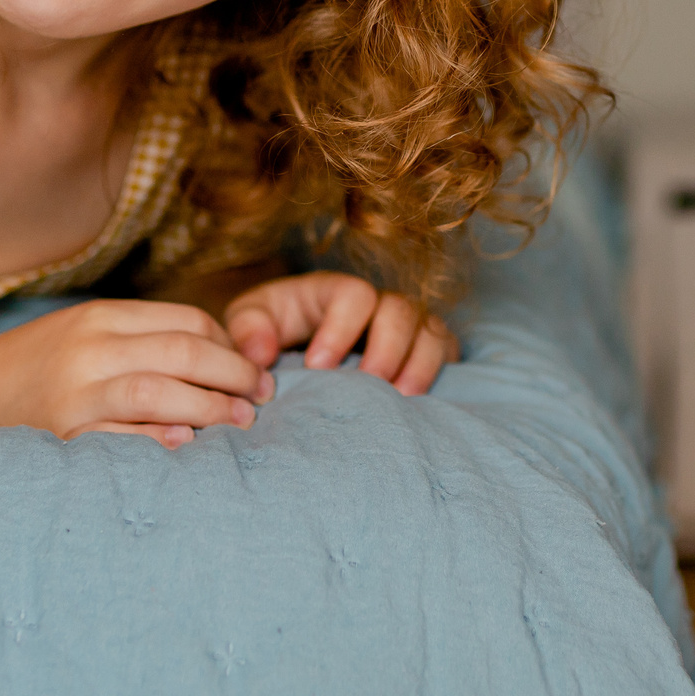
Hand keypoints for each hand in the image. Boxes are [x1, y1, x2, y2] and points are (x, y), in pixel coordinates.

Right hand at [0, 299, 270, 448]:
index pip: (188, 321)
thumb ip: (145, 340)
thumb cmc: (41, 367)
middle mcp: (90, 347)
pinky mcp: (65, 434)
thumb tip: (222, 361)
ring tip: (241, 422)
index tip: (250, 369)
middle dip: (235, 375)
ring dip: (212, 407)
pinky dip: (161, 439)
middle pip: (184, 351)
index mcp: (102, 317)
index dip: (229, 346)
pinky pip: (124, 436)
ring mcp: (75, 391)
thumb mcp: (88, 335)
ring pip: (160, 390)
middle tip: (262, 396)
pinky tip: (188, 444)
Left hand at [223, 271, 459, 396]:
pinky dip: (436, 376)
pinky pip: (446, 355)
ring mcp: (408, 326)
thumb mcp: (253, 320)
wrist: (297, 350)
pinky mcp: (426, 350)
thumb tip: (259, 357)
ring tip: (399, 398)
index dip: (341, 328)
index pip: (354, 295)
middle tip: (366, 385)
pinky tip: (416, 405)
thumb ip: (248, 330)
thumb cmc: (274, 330)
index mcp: (336, 290)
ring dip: (419, 365)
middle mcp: (378, 303)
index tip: (318, 366)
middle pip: (400, 310)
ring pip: (430, 331)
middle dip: (386, 348)